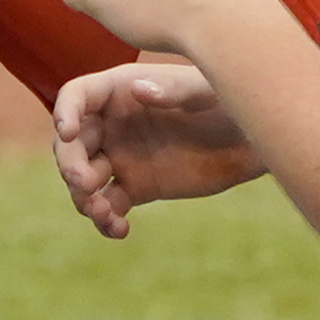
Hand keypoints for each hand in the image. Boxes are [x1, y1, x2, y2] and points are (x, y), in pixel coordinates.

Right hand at [51, 58, 264, 237]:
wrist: (254, 139)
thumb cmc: (231, 101)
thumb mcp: (206, 90)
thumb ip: (173, 89)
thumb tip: (138, 91)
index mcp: (121, 90)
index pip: (77, 96)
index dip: (65, 112)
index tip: (66, 133)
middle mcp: (113, 123)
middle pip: (72, 144)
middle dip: (70, 165)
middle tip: (86, 183)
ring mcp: (122, 157)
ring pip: (84, 179)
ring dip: (83, 198)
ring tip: (103, 212)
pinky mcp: (136, 187)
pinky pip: (108, 205)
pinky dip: (106, 220)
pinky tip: (120, 230)